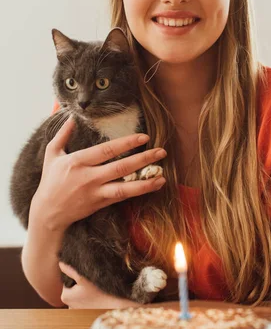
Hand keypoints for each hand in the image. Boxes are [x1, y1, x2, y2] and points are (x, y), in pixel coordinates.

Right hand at [33, 115, 166, 231]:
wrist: (48, 212)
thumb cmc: (51, 180)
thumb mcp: (52, 154)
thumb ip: (63, 135)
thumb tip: (70, 116)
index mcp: (79, 161)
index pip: (107, 150)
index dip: (127, 143)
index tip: (144, 137)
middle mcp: (89, 177)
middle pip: (121, 168)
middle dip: (143, 159)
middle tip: (162, 152)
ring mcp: (96, 192)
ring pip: (125, 187)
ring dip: (145, 182)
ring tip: (163, 176)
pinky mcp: (101, 204)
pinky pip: (123, 196)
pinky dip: (139, 191)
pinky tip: (153, 185)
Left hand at [59, 262, 133, 308]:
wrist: (114, 305)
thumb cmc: (99, 291)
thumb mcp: (83, 278)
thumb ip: (70, 271)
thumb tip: (60, 263)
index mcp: (64, 297)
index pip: (67, 281)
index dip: (75, 277)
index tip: (85, 278)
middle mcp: (68, 305)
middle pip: (71, 288)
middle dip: (78, 285)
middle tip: (90, 284)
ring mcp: (76, 310)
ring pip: (77, 294)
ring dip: (82, 291)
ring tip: (93, 290)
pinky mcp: (83, 313)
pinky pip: (82, 300)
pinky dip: (86, 297)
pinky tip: (94, 296)